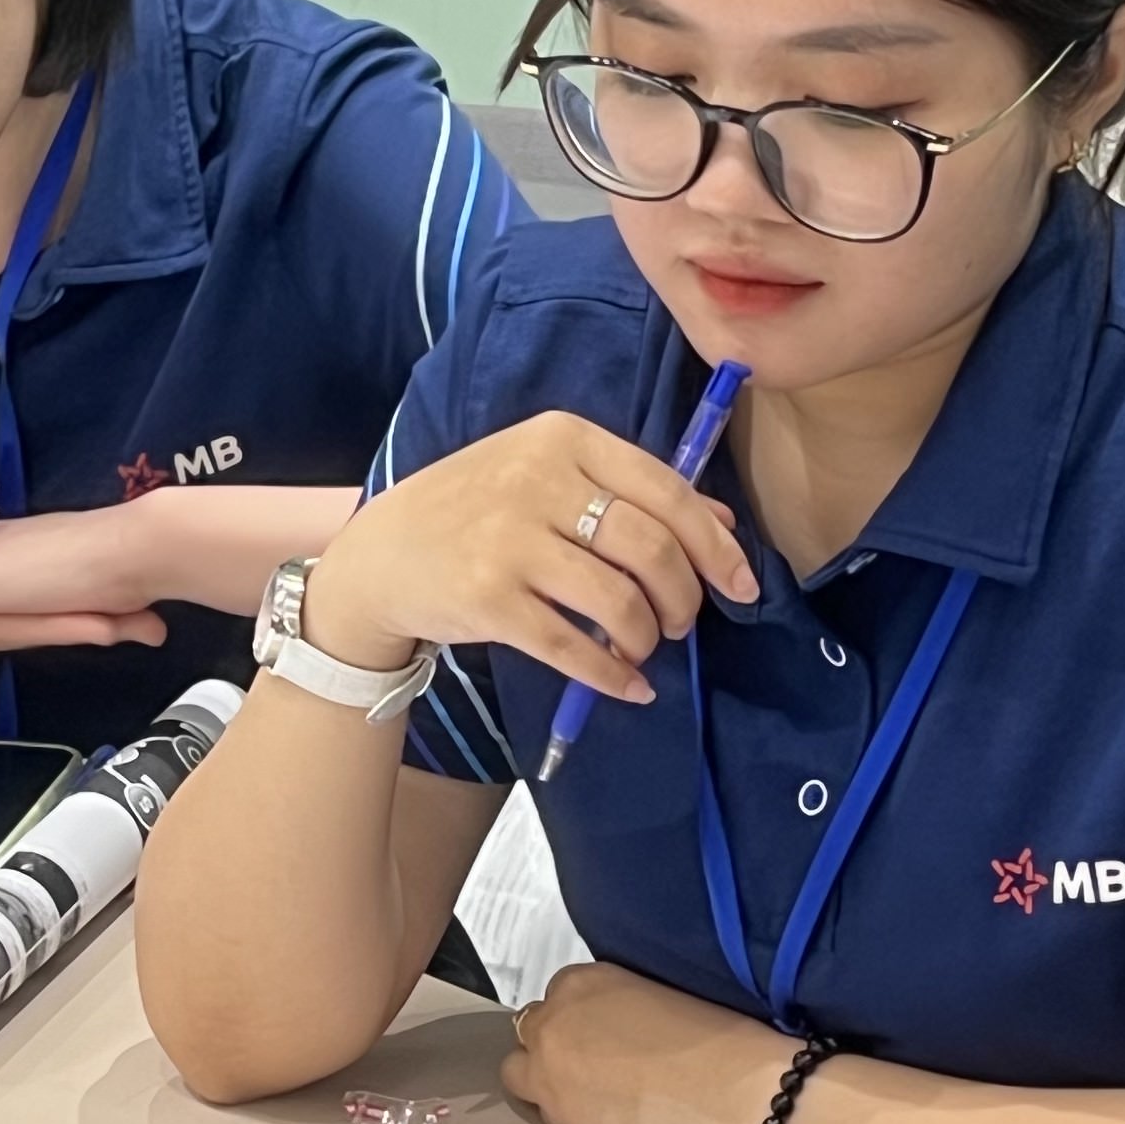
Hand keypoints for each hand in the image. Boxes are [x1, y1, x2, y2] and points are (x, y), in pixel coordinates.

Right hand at [301, 412, 753, 704]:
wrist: (383, 554)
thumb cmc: (478, 510)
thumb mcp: (549, 475)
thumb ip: (634, 492)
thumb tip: (721, 524)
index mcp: (564, 438)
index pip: (667, 489)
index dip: (715, 544)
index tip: (741, 584)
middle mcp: (538, 480)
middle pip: (651, 547)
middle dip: (684, 597)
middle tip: (681, 623)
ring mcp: (510, 540)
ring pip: (619, 600)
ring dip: (647, 637)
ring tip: (644, 647)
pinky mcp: (487, 599)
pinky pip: (572, 646)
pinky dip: (611, 674)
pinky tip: (627, 685)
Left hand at [504, 962, 792, 1123]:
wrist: (746, 1100)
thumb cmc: (728, 1044)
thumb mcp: (666, 1000)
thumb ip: (625, 1010)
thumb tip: (620, 1032)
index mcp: (587, 979)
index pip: (562, 995)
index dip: (583, 1021)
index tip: (606, 1039)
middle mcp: (556, 1017)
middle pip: (534, 1031)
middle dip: (559, 1048)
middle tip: (599, 1071)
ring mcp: (548, 1070)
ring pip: (519, 1072)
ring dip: (546, 1081)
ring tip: (591, 1099)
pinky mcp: (559, 1120)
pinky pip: (540, 1113)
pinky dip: (561, 1115)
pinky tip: (601, 1123)